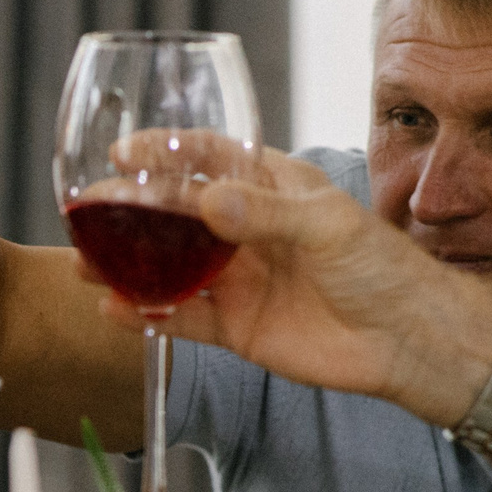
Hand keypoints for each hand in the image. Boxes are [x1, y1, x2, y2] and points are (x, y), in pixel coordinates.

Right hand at [97, 149, 491, 425]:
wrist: (407, 339)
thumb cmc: (381, 265)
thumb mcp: (326, 224)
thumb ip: (264, 213)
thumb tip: (206, 201)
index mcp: (270, 185)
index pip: (207, 157)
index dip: (163, 152)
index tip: (122, 152)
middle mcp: (245, 227)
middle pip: (173, 212)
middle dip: (128, 211)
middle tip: (85, 211)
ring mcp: (236, 277)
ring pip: (166, 265)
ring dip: (125, 263)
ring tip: (84, 263)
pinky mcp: (234, 326)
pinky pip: (179, 317)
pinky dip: (145, 314)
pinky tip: (114, 310)